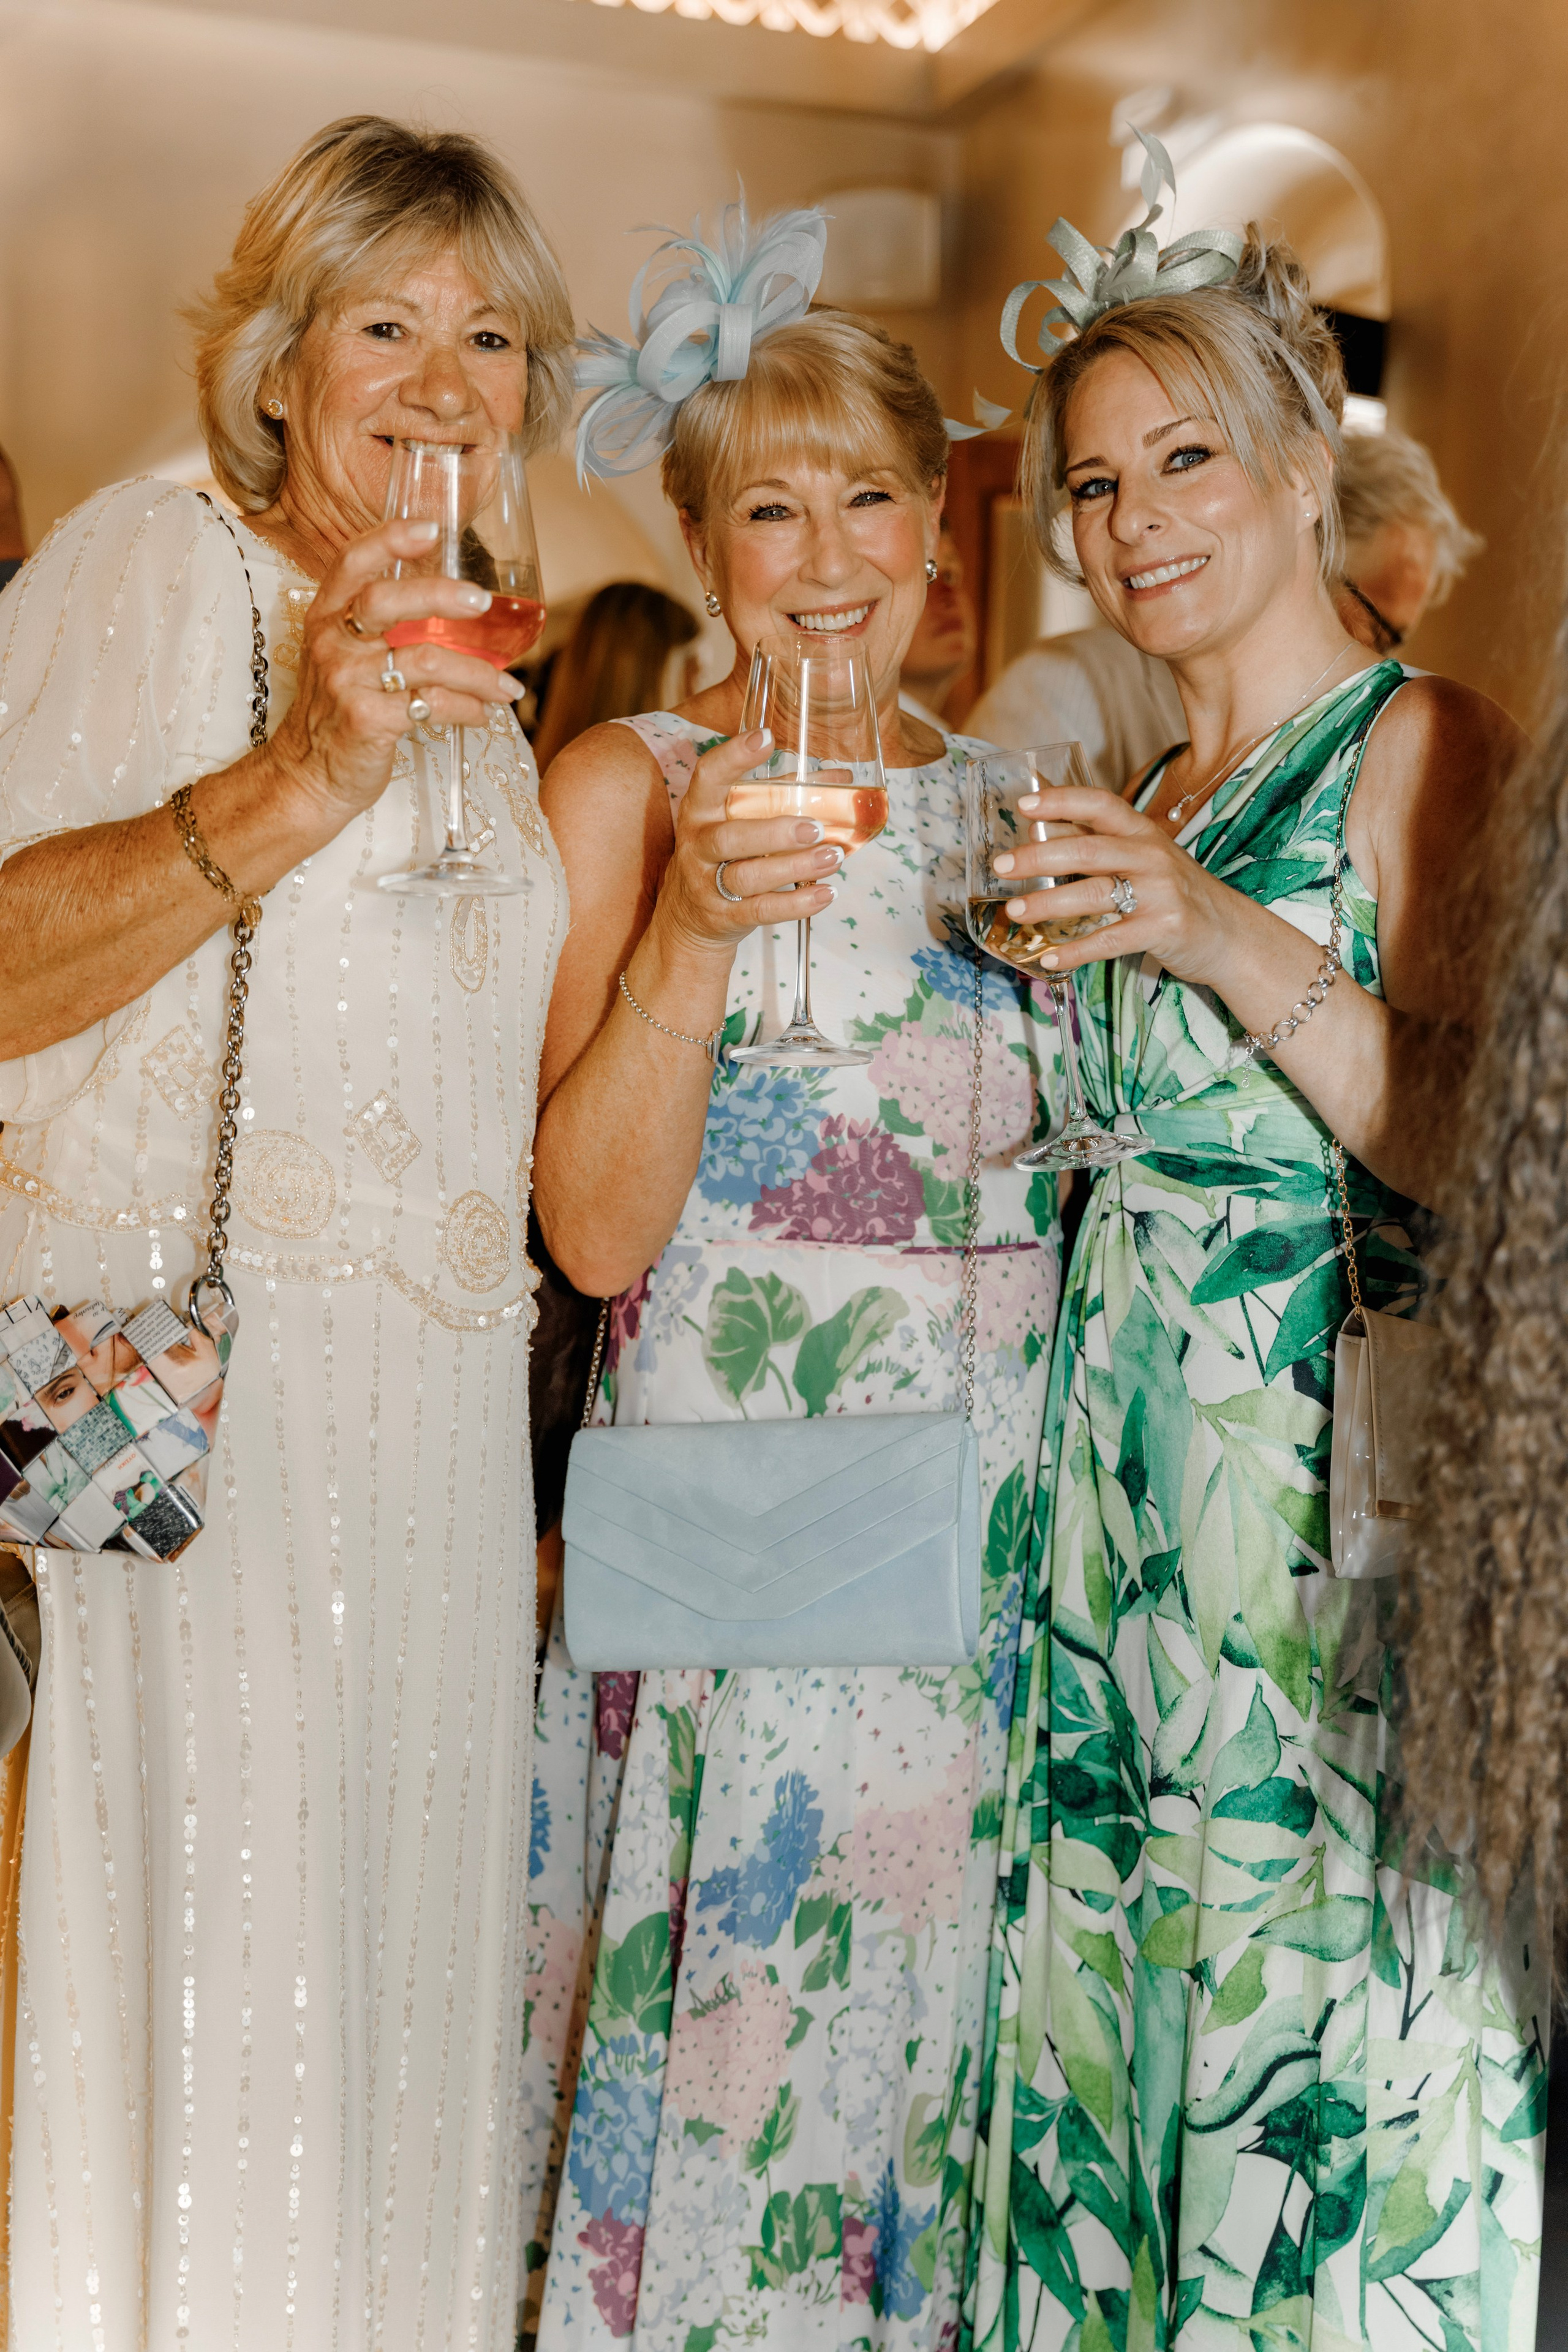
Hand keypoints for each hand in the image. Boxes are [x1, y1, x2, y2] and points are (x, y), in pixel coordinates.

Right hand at [263, 517, 524, 818]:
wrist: (308, 777)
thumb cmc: (337, 715)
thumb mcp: (342, 660)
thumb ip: (378, 630)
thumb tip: (451, 609)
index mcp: (326, 619)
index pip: (351, 563)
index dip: (390, 539)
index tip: (432, 528)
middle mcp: (332, 644)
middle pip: (389, 600)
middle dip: (443, 596)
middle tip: (483, 601)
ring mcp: (348, 682)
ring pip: (427, 660)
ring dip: (478, 673)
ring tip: (507, 687)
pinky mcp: (369, 721)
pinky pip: (433, 705)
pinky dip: (468, 709)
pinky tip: (483, 714)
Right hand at [648, 728, 844, 959]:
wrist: (688, 918)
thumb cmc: (723, 855)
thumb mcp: (740, 820)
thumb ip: (784, 794)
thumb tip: (841, 777)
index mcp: (700, 810)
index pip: (708, 777)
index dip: (733, 756)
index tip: (764, 738)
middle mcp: (699, 845)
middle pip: (730, 838)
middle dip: (775, 832)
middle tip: (815, 827)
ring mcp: (708, 884)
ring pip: (748, 877)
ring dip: (794, 867)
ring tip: (832, 857)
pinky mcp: (725, 916)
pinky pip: (761, 910)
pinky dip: (796, 904)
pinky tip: (825, 893)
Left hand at [993, 786, 1237, 985]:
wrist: (1230, 933)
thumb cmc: (1174, 893)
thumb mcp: (1142, 858)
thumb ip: (1096, 842)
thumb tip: (1037, 825)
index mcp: (1143, 833)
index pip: (1101, 804)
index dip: (1062, 800)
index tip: (1024, 804)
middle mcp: (1152, 856)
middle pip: (1088, 850)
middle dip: (1039, 856)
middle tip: (1001, 866)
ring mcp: (1160, 892)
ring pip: (1094, 893)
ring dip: (1049, 904)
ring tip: (1014, 912)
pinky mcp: (1164, 929)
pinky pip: (1111, 940)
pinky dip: (1077, 950)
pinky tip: (1050, 957)